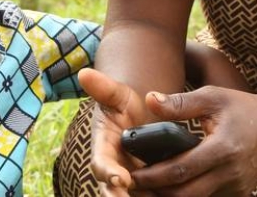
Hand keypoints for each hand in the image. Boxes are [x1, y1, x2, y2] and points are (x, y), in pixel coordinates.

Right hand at [81, 68, 150, 195]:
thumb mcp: (117, 95)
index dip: (108, 172)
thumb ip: (102, 87)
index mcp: (103, 149)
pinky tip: (172, 195)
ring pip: (133, 195)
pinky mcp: (145, 186)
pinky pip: (149, 194)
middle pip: (112, 190)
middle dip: (120, 196)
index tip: (120, 178)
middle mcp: (113, 169)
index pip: (101, 165)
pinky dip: (157, 195)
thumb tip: (84, 72)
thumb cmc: (125, 104)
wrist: (140, 115)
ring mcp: (128, 179)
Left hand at [131, 87, 256, 195]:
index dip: (153, 176)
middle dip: (157, 193)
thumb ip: (180, 102)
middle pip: (185, 194)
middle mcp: (230, 173)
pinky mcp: (239, 194)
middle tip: (135, 185)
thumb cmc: (242, 108)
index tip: (133, 174)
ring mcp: (236, 187)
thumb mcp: (213, 97)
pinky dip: (190, 196)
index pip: (180, 169)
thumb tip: (149, 101)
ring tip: (150, 188)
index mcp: (222, 148)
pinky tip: (174, 188)